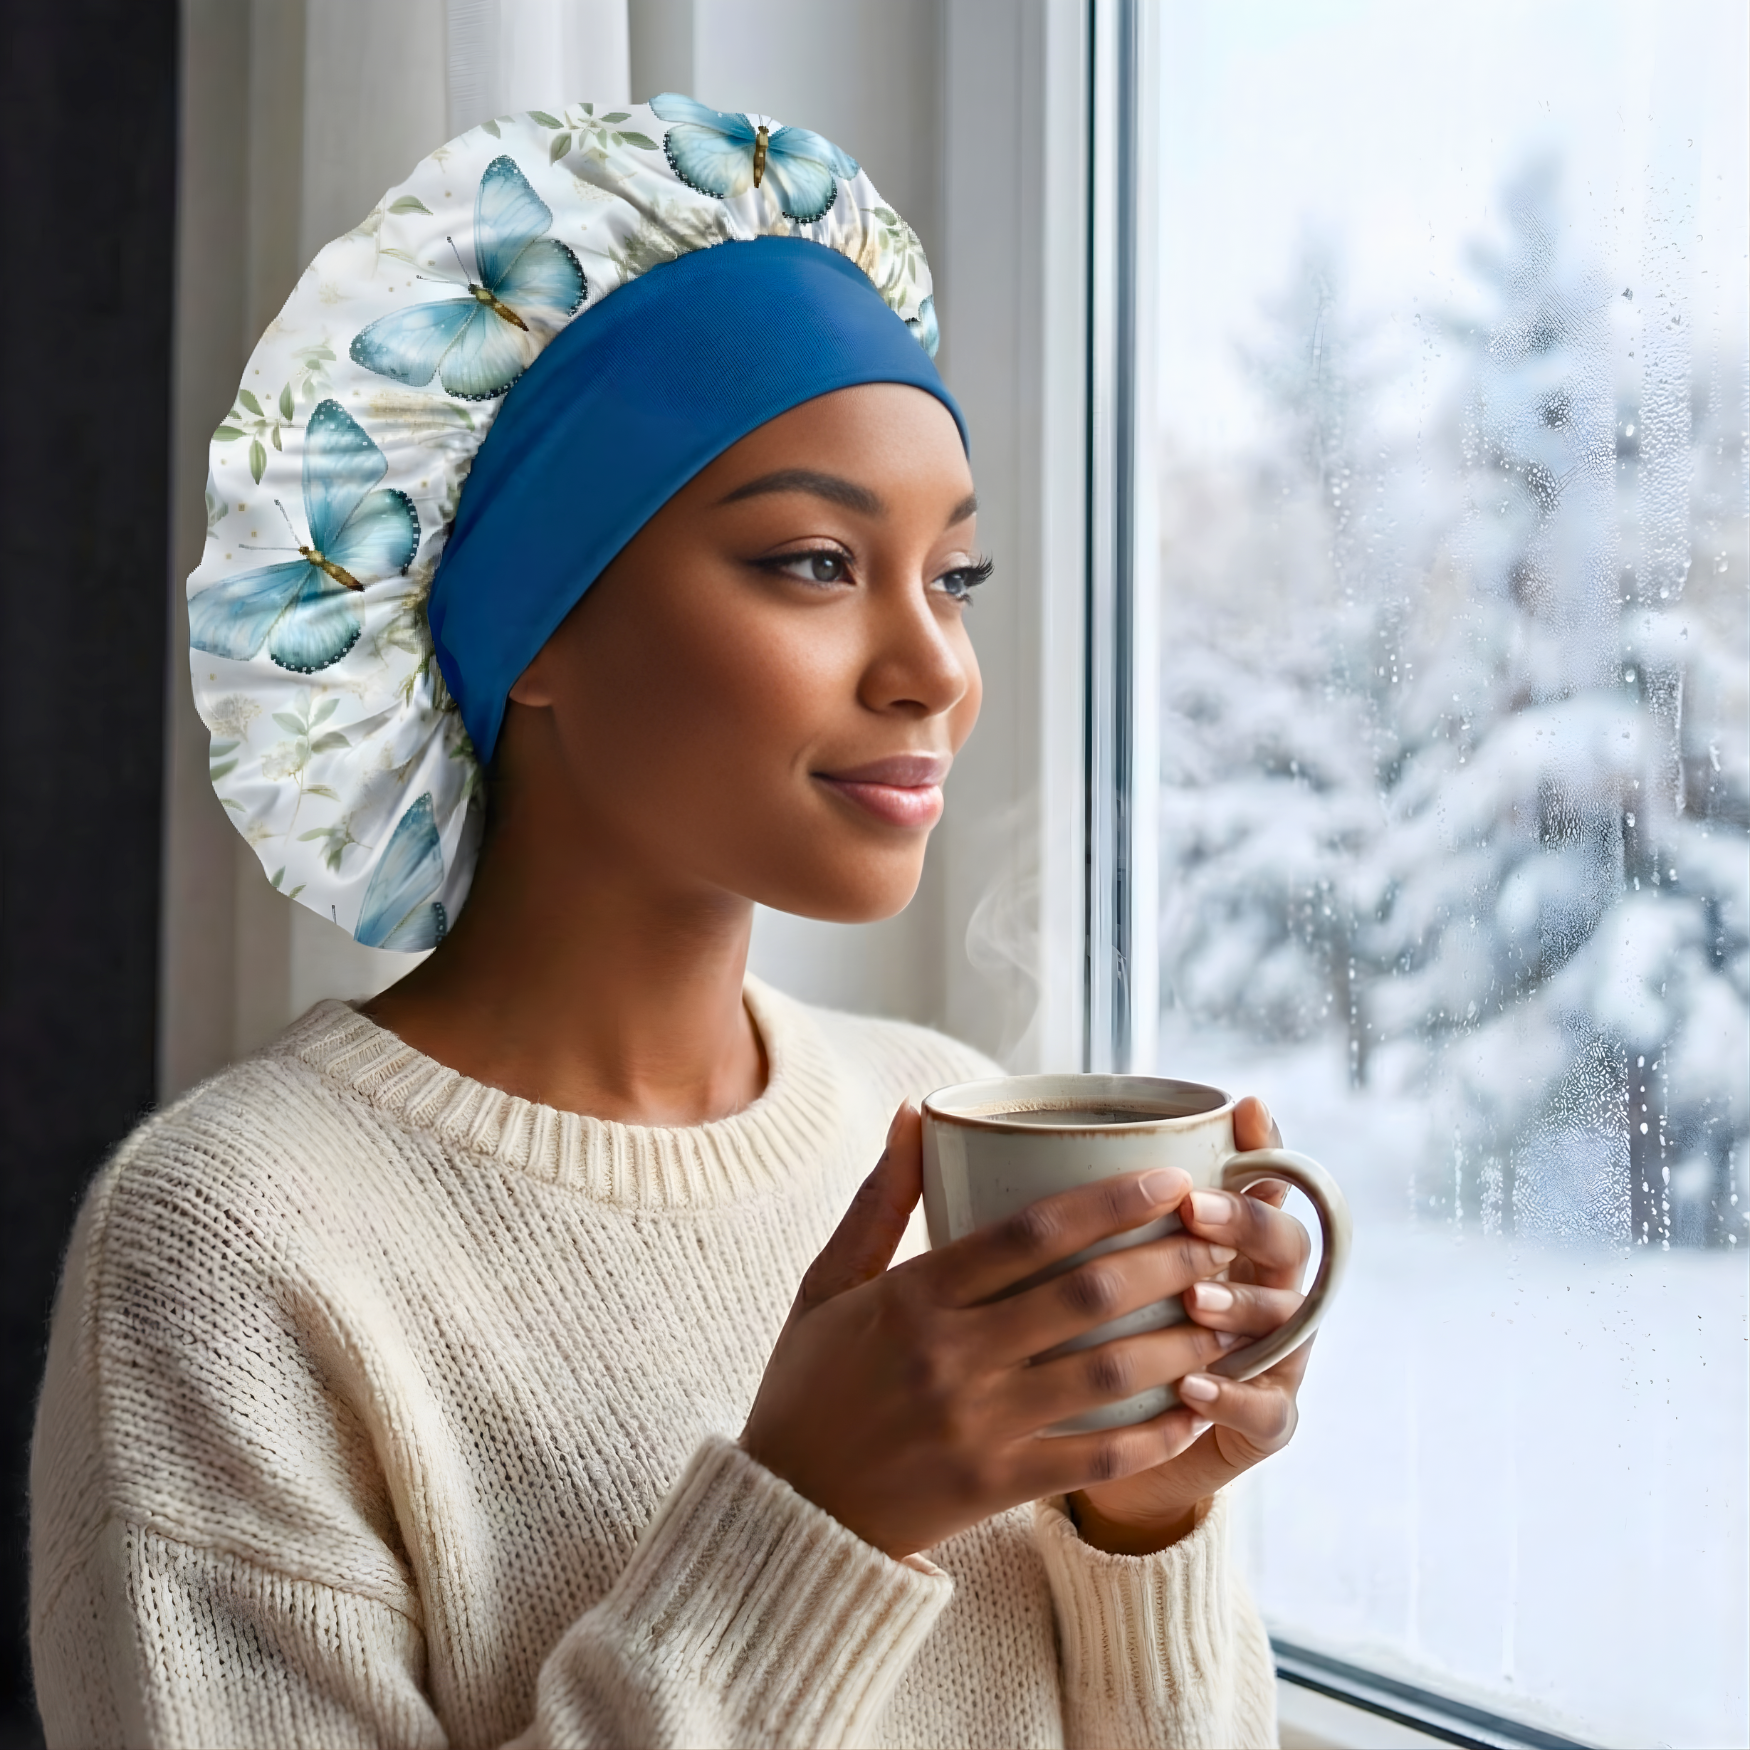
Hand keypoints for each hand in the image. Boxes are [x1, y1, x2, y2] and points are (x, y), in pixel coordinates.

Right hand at [739, 1103, 1244, 1560]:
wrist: (785, 1514)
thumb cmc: (808, 1386)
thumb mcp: (826, 1284)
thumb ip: (880, 1198)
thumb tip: (918, 1109)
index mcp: (913, 1296)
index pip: (1031, 1232)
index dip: (1110, 1201)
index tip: (1169, 1178)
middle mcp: (951, 1356)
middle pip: (1085, 1295)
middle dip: (1166, 1260)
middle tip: (1216, 1238)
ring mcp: (977, 1425)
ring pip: (1104, 1373)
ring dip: (1177, 1341)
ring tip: (1224, 1314)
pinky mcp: (996, 1487)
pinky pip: (1094, 1458)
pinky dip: (1153, 1435)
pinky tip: (1195, 1409)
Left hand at [1069, 1096, 1314, 1553]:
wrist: (1122, 1440)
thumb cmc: (1081, 1332)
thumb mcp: (1072, 1259)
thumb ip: (1060, 1194)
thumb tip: (940, 1111)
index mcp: (1227, 1235)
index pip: (1260, 1178)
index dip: (1257, 1147)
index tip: (1236, 1113)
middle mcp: (1261, 1288)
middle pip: (1284, 1243)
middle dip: (1243, 1221)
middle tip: (1190, 1211)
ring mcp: (1270, 1357)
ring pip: (1283, 1322)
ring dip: (1241, 1306)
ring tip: (1195, 1300)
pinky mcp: (1263, 1425)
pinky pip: (1268, 1412)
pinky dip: (1233, 1399)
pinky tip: (1193, 1392)